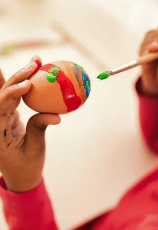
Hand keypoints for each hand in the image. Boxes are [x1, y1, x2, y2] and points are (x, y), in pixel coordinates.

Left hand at [0, 56, 60, 192]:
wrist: (20, 174)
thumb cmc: (26, 165)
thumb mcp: (34, 150)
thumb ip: (39, 129)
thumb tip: (56, 116)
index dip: (10, 93)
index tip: (28, 84)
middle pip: (1, 93)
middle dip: (17, 77)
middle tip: (34, 63)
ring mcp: (1, 116)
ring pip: (6, 92)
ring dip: (19, 76)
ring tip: (34, 62)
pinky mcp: (8, 114)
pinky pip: (14, 97)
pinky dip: (22, 85)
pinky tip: (29, 72)